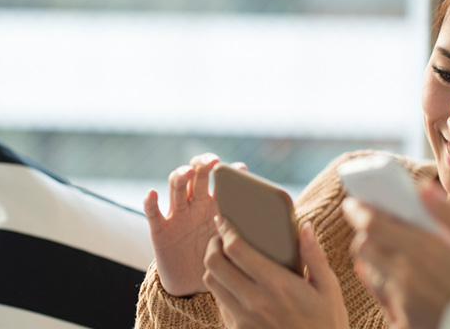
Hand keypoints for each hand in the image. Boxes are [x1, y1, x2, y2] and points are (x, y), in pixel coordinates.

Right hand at [144, 153, 246, 295]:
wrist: (195, 287)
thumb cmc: (223, 263)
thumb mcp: (240, 246)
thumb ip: (260, 234)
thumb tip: (299, 230)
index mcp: (217, 206)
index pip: (221, 179)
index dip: (230, 171)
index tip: (242, 169)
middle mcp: (196, 205)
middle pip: (196, 173)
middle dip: (203, 163)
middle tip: (213, 162)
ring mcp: (177, 215)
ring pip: (175, 186)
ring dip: (180, 175)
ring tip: (187, 172)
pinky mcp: (160, 230)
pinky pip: (152, 212)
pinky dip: (150, 201)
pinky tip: (152, 194)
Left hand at [203, 218, 349, 328]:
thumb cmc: (327, 324)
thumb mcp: (329, 289)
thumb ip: (315, 256)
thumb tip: (306, 227)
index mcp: (277, 285)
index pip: (236, 249)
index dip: (225, 230)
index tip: (224, 220)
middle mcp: (255, 301)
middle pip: (214, 263)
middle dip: (213, 244)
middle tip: (221, 237)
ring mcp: (243, 319)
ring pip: (211, 283)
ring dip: (213, 266)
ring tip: (224, 258)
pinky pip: (219, 303)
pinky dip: (220, 288)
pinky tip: (232, 283)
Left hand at [342, 181, 449, 328]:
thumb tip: (424, 189)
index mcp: (423, 252)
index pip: (373, 225)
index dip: (359, 210)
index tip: (354, 202)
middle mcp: (405, 278)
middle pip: (365, 248)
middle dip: (365, 234)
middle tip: (375, 227)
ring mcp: (402, 304)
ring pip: (371, 273)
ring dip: (374, 259)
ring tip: (393, 253)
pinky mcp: (404, 324)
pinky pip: (382, 300)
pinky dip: (383, 286)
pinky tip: (397, 281)